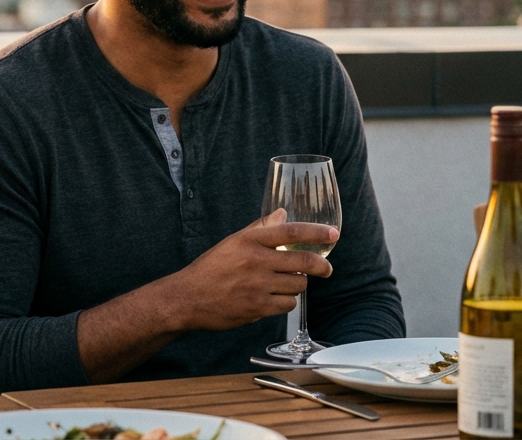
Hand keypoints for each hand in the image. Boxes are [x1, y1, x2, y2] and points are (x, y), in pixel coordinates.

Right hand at [167, 210, 337, 331]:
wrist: (188, 298)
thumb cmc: (211, 268)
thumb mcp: (233, 242)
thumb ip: (260, 228)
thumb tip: (282, 214)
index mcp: (249, 240)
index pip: (290, 231)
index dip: (316, 232)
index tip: (333, 233)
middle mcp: (255, 260)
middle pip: (303, 261)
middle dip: (321, 266)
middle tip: (327, 269)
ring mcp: (257, 285)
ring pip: (297, 284)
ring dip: (297, 285)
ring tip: (286, 284)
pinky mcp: (257, 308)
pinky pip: (287, 305)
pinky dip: (286, 302)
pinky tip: (275, 298)